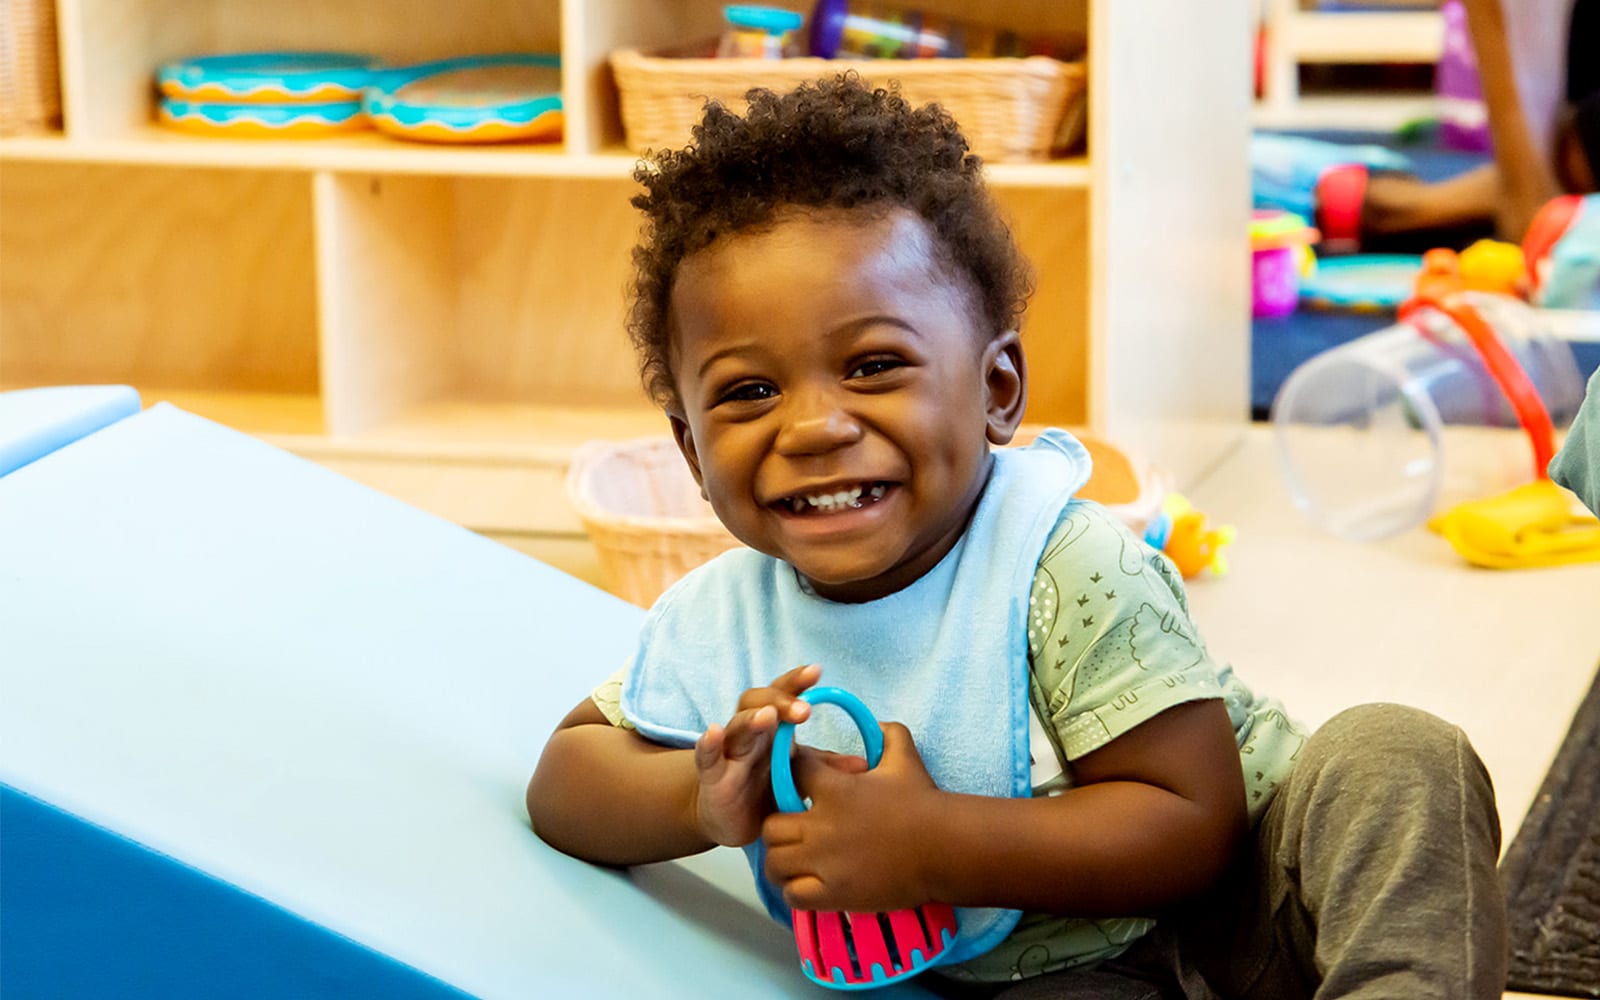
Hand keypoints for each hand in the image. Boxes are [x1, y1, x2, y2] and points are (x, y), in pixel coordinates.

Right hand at [691, 663, 822, 847]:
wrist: (732, 818)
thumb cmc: (767, 788)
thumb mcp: (798, 776)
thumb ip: (825, 767)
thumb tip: (864, 764)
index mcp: (774, 728)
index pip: (784, 696)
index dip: (797, 682)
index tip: (817, 671)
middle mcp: (751, 733)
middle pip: (758, 703)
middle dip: (780, 701)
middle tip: (803, 709)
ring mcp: (731, 753)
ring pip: (737, 727)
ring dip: (752, 720)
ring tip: (767, 717)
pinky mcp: (713, 777)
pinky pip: (707, 757)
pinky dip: (709, 744)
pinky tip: (714, 733)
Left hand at [762, 722, 942, 912]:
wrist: (945, 847)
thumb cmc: (924, 801)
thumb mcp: (904, 758)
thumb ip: (888, 733)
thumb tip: (877, 722)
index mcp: (834, 789)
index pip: (789, 775)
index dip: (791, 778)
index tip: (802, 788)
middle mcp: (821, 825)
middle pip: (772, 825)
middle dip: (779, 826)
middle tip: (795, 831)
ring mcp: (824, 862)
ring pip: (775, 862)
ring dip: (782, 860)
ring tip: (798, 860)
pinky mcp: (833, 893)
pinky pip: (792, 894)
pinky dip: (795, 890)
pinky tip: (810, 884)